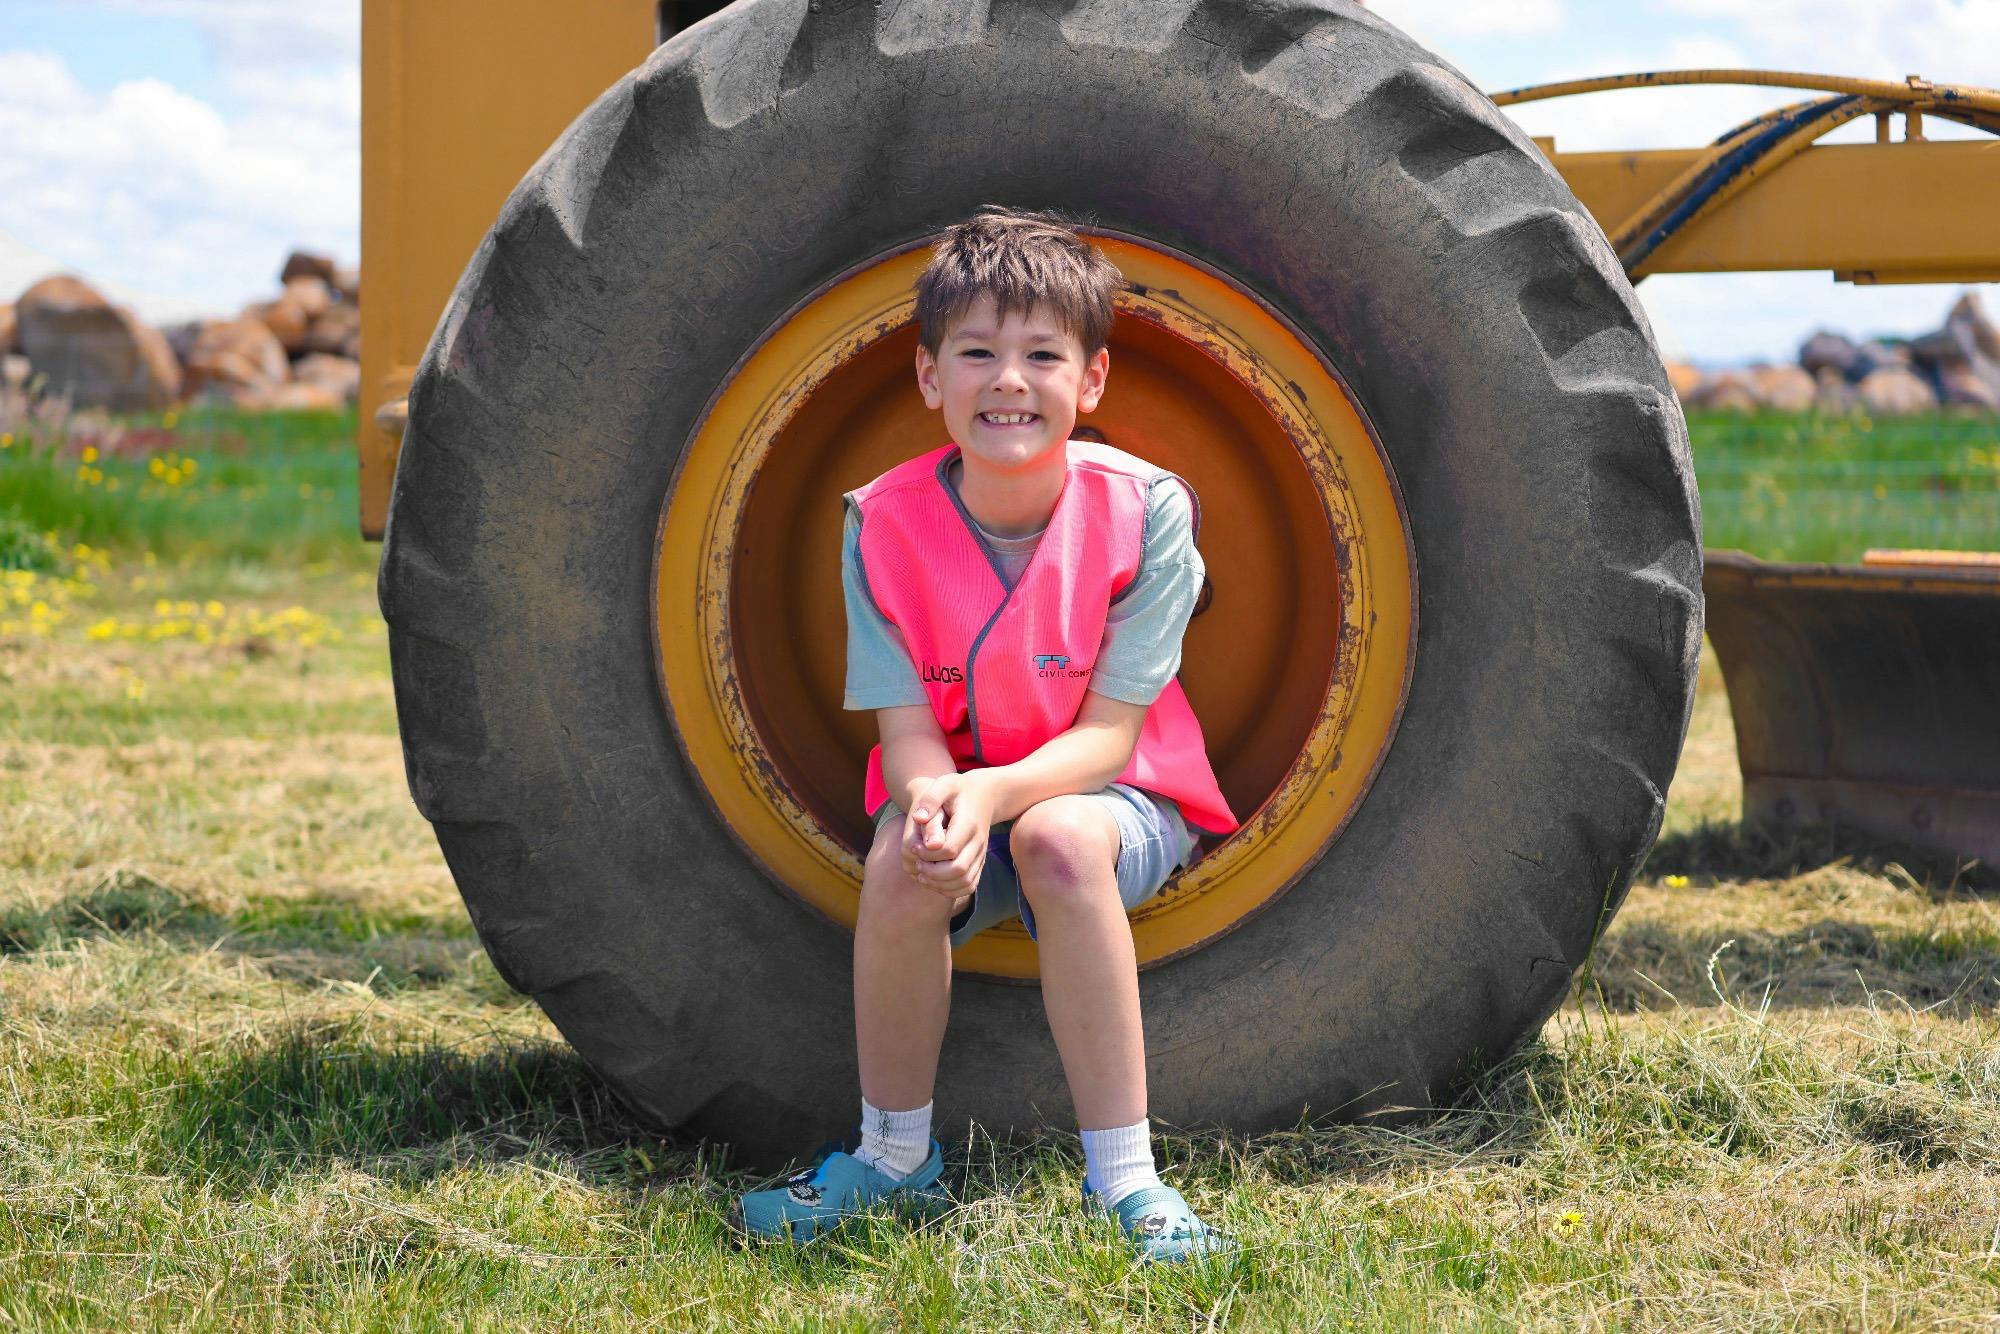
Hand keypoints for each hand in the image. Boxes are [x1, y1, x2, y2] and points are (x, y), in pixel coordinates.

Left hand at [899, 771, 994, 897]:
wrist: (984, 796)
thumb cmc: (958, 790)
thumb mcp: (944, 785)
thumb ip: (931, 799)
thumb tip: (919, 819)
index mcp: (968, 824)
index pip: (949, 849)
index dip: (927, 853)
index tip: (915, 846)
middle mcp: (978, 842)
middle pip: (958, 869)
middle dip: (933, 872)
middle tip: (918, 863)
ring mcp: (981, 854)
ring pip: (964, 882)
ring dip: (940, 883)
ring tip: (923, 873)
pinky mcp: (980, 863)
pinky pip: (969, 885)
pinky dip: (950, 889)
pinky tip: (934, 880)